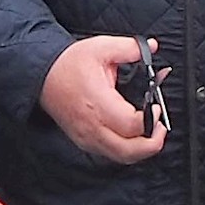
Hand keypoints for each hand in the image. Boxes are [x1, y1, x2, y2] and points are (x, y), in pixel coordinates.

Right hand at [44, 33, 168, 164]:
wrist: (43, 76)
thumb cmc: (70, 64)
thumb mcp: (101, 47)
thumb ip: (129, 48)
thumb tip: (152, 47)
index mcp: (98, 103)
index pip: (131, 124)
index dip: (150, 119)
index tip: (156, 107)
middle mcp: (92, 126)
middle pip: (129, 151)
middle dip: (152, 143)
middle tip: (160, 127)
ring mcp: (87, 138)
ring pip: (121, 157)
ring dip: (141, 150)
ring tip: (151, 133)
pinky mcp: (85, 142)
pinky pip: (111, 154)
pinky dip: (127, 150)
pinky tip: (133, 136)